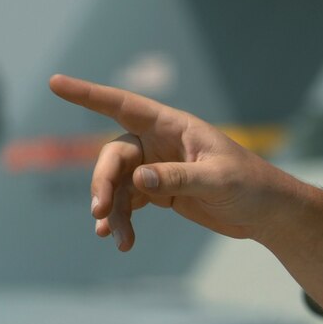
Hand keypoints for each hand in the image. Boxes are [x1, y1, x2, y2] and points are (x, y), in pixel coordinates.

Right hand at [48, 74, 298, 250]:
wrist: (267, 213)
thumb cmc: (251, 185)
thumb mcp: (218, 180)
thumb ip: (178, 178)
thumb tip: (136, 180)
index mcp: (174, 127)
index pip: (124, 105)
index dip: (89, 95)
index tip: (55, 83)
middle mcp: (160, 143)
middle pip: (115, 156)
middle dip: (103, 183)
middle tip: (99, 212)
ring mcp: (157, 167)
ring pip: (118, 184)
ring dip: (112, 209)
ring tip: (115, 237)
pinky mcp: (159, 192)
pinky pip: (129, 202)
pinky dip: (122, 220)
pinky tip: (120, 240)